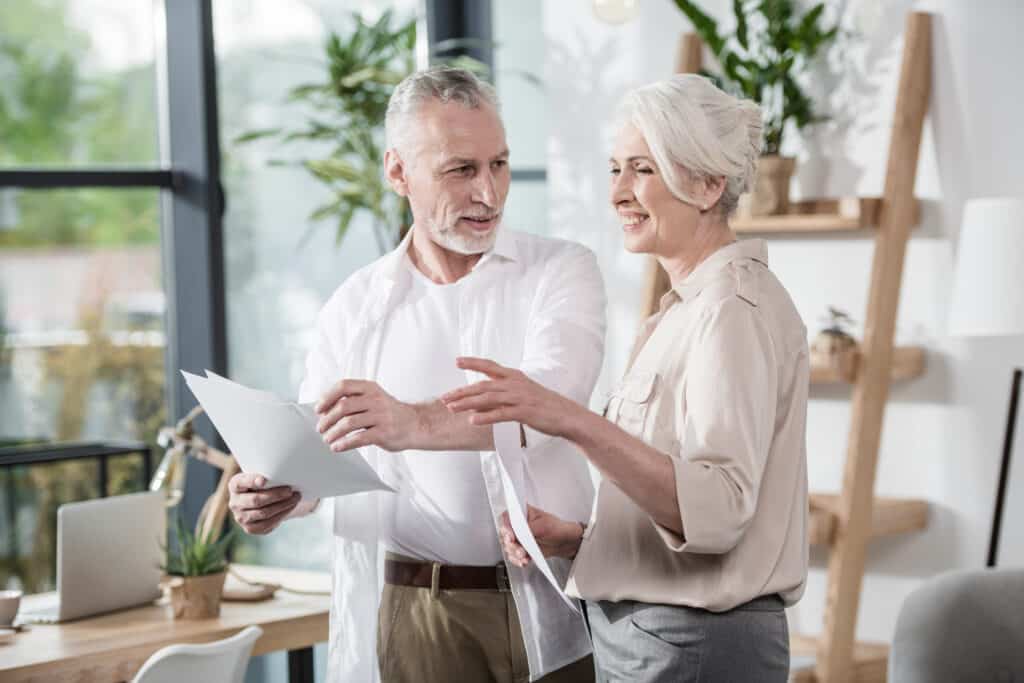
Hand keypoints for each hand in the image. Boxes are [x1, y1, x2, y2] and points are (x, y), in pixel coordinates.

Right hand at [228, 472, 299, 534]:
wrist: (261, 499)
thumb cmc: (263, 483)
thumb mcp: (261, 475)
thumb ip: (267, 474)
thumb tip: (283, 475)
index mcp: (234, 485)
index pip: (240, 483)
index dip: (251, 481)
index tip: (264, 480)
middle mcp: (234, 503)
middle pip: (255, 500)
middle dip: (276, 495)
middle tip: (290, 490)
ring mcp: (240, 517)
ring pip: (263, 513)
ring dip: (283, 506)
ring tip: (295, 498)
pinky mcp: (250, 528)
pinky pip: (267, 524)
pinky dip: (281, 515)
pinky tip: (290, 507)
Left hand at [316, 379, 419, 451]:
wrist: (416, 424)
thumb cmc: (389, 413)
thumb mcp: (374, 398)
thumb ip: (353, 400)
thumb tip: (325, 411)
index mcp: (370, 388)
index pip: (343, 386)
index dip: (327, 397)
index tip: (318, 409)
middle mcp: (376, 399)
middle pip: (343, 406)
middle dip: (327, 419)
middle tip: (321, 428)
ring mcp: (381, 416)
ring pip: (349, 423)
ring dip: (333, 433)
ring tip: (328, 440)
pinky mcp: (384, 433)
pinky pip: (359, 438)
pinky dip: (344, 444)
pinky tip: (338, 447)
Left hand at [441, 358, 587, 438]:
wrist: (567, 415)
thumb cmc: (545, 406)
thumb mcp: (523, 394)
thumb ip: (501, 396)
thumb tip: (477, 403)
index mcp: (515, 377)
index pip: (490, 366)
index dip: (473, 362)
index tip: (457, 361)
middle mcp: (515, 384)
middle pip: (483, 385)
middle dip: (461, 391)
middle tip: (444, 397)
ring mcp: (520, 398)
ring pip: (488, 399)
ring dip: (467, 404)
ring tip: (451, 408)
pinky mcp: (524, 412)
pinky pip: (501, 414)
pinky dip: (485, 417)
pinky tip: (472, 421)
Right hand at [499, 505, 584, 567]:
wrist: (564, 542)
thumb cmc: (556, 528)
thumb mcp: (543, 525)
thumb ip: (529, 528)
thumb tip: (517, 532)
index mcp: (522, 513)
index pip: (507, 518)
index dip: (506, 527)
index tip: (511, 536)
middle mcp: (517, 525)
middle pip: (504, 534)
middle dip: (511, 544)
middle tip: (519, 549)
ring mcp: (518, 538)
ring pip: (508, 547)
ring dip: (515, 553)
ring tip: (524, 556)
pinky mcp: (521, 549)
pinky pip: (513, 556)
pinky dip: (517, 560)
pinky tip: (524, 561)